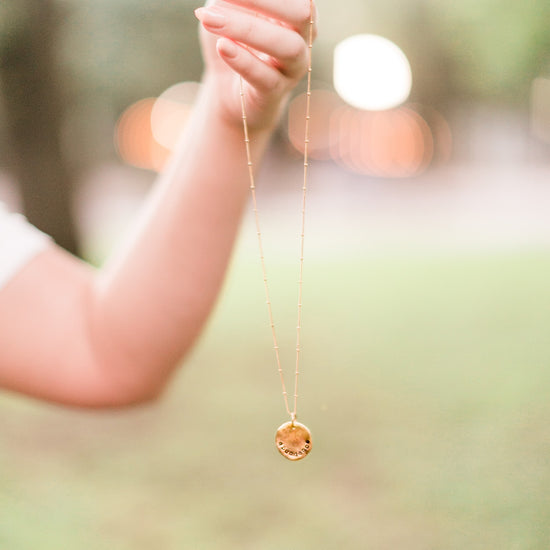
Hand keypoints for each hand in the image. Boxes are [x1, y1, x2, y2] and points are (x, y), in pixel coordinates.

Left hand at [195, 0, 316, 131]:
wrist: (227, 91)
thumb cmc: (232, 42)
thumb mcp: (226, 12)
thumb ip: (229, 1)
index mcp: (297, 12)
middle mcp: (303, 39)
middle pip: (301, 13)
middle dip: (262, 1)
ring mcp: (293, 69)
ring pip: (288, 47)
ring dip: (247, 29)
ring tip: (210, 19)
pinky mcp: (276, 93)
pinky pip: (266, 78)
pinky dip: (243, 60)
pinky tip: (222, 46)